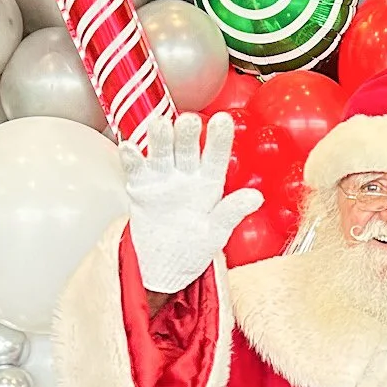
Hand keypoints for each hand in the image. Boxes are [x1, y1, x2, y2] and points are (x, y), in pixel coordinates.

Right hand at [122, 112, 263, 294]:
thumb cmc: (194, 246)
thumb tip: (256, 197)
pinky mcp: (140, 185)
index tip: (223, 121)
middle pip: (187, 149)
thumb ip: (231, 213)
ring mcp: (162, 177)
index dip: (219, 139)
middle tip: (189, 121)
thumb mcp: (216, 233)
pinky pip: (135, 168)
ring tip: (160, 125)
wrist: (164, 265)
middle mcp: (186, 173)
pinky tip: (129, 148)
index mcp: (210, 182)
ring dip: (161, 139)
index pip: (216, 156)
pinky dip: (131, 158)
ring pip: (162, 153)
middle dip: (188, 134)